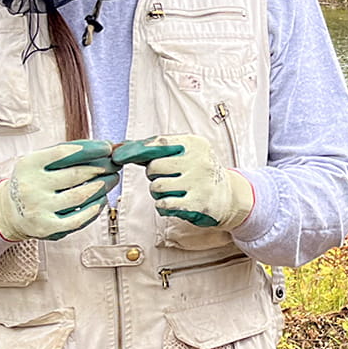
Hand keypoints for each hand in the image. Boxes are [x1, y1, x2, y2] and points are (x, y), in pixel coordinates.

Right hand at [0, 140, 117, 240]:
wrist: (9, 211)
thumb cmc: (33, 181)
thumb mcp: (40, 162)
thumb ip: (68, 154)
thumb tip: (106, 147)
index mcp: (29, 165)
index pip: (64, 153)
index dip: (90, 149)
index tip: (107, 148)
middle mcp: (31, 186)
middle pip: (76, 175)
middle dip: (102, 168)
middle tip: (114, 165)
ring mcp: (39, 209)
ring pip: (80, 196)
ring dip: (102, 186)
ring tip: (111, 180)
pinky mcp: (47, 228)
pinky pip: (79, 219)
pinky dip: (95, 209)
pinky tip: (101, 200)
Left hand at [113, 134, 254, 229]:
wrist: (229, 196)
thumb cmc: (199, 172)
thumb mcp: (185, 153)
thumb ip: (156, 149)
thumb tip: (122, 147)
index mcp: (194, 144)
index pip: (158, 143)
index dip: (135, 150)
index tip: (118, 155)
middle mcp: (198, 160)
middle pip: (153, 167)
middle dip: (153, 175)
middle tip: (167, 178)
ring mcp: (199, 182)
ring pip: (156, 187)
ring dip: (158, 192)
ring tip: (172, 191)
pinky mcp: (197, 203)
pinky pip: (164, 204)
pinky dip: (163, 205)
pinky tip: (173, 203)